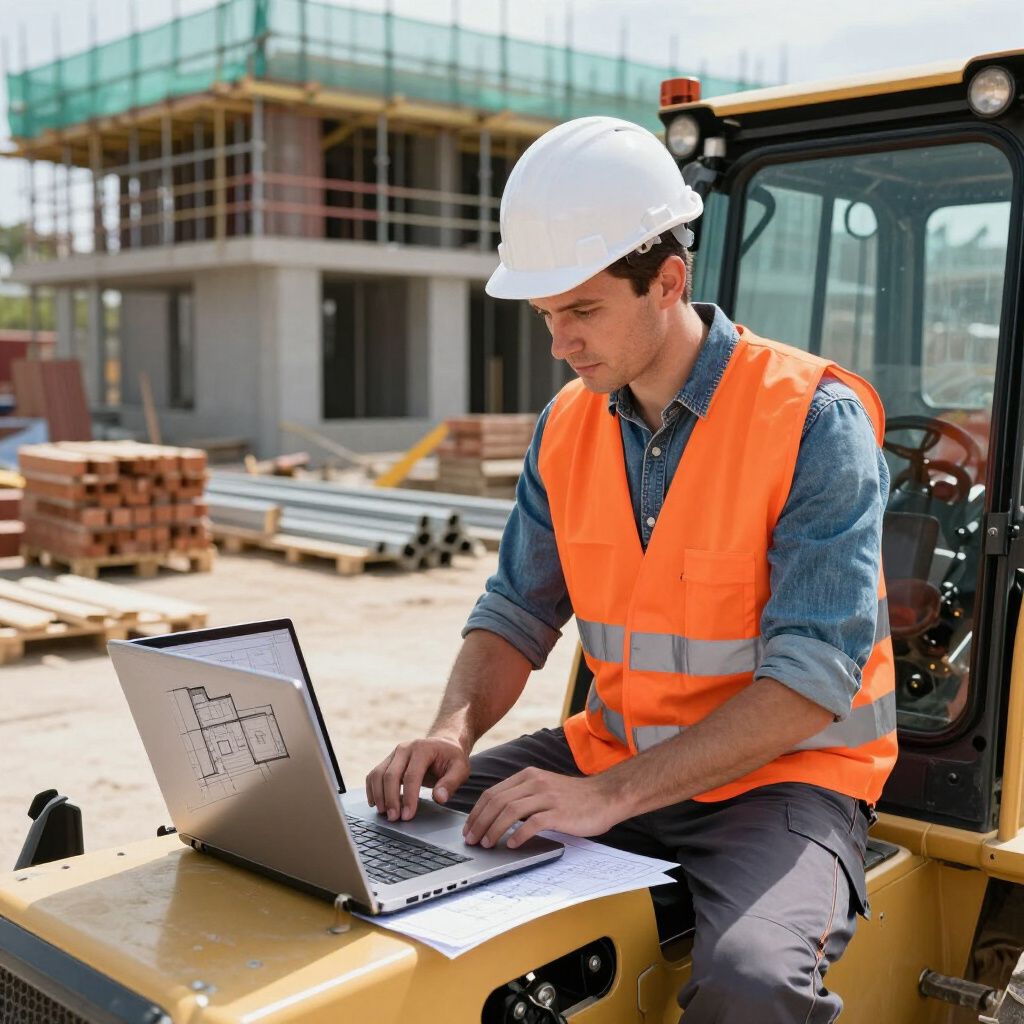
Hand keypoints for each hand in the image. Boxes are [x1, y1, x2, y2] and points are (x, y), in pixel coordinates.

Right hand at [365, 736, 469, 822]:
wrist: (443, 745)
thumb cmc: (452, 759)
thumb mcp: (460, 769)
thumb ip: (451, 783)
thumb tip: (439, 798)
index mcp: (423, 748)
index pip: (411, 775)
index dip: (409, 797)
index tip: (408, 816)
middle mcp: (405, 748)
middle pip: (390, 775)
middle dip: (390, 799)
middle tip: (394, 818)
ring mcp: (394, 754)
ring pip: (378, 774)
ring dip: (378, 795)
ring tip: (385, 814)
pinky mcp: (388, 761)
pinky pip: (374, 775)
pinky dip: (372, 789)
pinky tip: (376, 804)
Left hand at [463, 768, 621, 849]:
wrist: (607, 796)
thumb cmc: (576, 797)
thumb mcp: (545, 788)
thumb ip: (524, 796)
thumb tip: (498, 816)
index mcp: (528, 776)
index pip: (493, 792)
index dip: (476, 811)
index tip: (469, 827)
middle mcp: (535, 782)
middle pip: (497, 801)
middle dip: (480, 822)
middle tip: (472, 839)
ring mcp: (547, 796)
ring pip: (510, 811)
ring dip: (494, 830)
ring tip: (487, 844)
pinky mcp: (559, 812)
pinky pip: (532, 823)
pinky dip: (518, 835)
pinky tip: (512, 845)